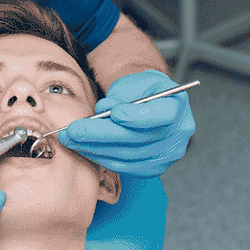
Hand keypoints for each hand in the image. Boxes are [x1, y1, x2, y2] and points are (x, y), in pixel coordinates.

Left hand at [59, 70, 194, 176]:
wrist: (150, 102)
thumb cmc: (141, 89)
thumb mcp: (134, 82)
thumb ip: (120, 95)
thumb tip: (102, 110)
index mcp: (178, 106)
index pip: (162, 115)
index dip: (137, 116)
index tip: (113, 112)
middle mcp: (178, 135)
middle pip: (138, 139)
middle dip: (100, 134)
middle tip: (73, 130)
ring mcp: (167, 155)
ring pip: (128, 156)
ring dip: (95, 148)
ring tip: (70, 139)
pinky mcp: (153, 168)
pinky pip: (124, 166)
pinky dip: (101, 157)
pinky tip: (83, 148)